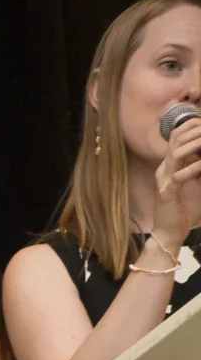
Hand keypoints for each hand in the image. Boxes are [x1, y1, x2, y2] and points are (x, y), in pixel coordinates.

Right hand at [154, 114, 200, 251]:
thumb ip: (195, 167)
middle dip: (195, 129)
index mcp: (168, 166)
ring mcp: (163, 181)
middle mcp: (163, 170)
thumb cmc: (181, 210)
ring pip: (176, 153)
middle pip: (176, 139)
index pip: (175, 136)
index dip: (191, 125)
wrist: (167, 234)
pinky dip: (194, 168)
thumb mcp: (191, 182)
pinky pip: (180, 176)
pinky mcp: (167, 194)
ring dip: (195, 144)